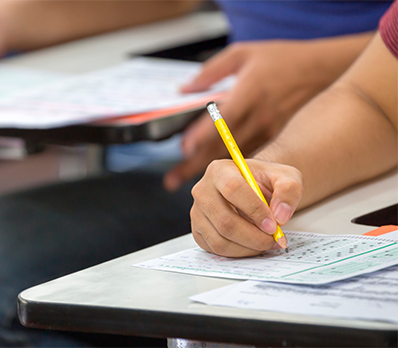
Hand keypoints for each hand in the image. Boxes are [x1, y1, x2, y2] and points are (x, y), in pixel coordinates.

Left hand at [164, 35, 370, 190]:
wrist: (322, 69)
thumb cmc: (281, 59)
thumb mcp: (242, 54)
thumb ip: (211, 71)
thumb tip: (185, 88)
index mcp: (249, 91)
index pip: (222, 119)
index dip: (202, 135)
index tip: (184, 149)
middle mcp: (259, 115)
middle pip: (222, 145)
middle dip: (195, 164)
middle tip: (173, 180)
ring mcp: (270, 129)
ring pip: (236, 157)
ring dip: (211, 172)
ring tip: (187, 183)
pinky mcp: (277, 138)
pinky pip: (251, 157)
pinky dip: (233, 170)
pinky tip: (218, 182)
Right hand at [190, 159, 302, 256]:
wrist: (253, 188)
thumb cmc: (265, 181)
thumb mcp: (285, 177)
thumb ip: (289, 191)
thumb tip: (280, 216)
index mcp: (220, 170)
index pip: (233, 189)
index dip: (254, 210)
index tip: (273, 225)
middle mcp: (203, 191)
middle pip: (225, 220)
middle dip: (254, 236)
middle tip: (273, 240)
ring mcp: (197, 212)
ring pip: (219, 239)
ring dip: (247, 247)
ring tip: (265, 242)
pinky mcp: (198, 230)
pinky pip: (216, 248)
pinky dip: (238, 253)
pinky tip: (252, 245)